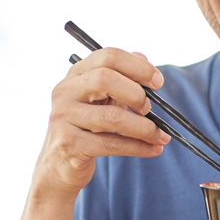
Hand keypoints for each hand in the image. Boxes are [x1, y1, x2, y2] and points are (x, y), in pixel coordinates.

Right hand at [29, 48, 170, 201]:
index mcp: (76, 74)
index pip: (108, 56)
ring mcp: (64, 117)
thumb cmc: (86, 126)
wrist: (59, 163)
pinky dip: (138, 147)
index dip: (138, 67)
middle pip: (105, 79)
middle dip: (136, 94)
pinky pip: (111, 144)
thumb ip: (121, 78)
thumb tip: (143, 58)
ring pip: (112, 116)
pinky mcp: (69, 144)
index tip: (158, 82)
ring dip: (144, 128)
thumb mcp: (101, 99)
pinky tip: (153, 149)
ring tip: (160, 136)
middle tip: (148, 109)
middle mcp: (65, 91)